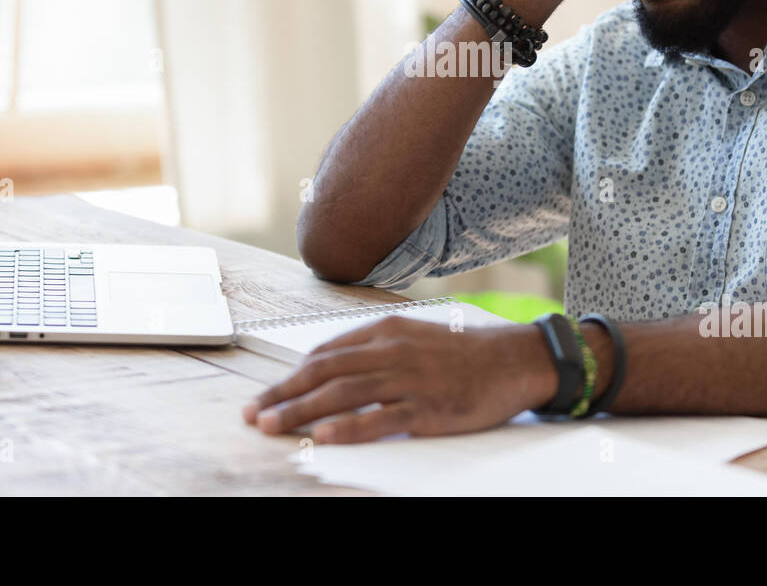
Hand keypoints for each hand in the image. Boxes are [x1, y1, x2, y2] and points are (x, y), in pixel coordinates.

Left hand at [241, 316, 554, 441]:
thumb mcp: (414, 337)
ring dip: (301, 410)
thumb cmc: (462, 353)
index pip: (325, 353)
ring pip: (343, 395)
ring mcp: (409, 379)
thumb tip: (330, 365)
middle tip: (253, 413)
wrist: (513, 360)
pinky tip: (323, 435)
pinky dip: (348, 427)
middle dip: (283, 393)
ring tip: (272, 425)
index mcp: (386, 331)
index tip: (266, 394)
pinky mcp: (427, 407)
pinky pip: (380, 419)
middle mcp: (391, 351)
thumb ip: (374, 348)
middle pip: (325, 373)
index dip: (291, 375)